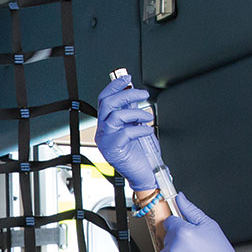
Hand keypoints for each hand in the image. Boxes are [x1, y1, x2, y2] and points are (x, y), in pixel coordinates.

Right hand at [93, 73, 161, 190]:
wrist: (146, 173)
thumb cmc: (142, 153)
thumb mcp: (137, 126)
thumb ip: (132, 111)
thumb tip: (133, 94)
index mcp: (107, 124)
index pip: (104, 99)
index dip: (114, 86)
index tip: (127, 77)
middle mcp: (103, 131)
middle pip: (108, 104)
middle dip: (127, 94)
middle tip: (142, 94)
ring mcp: (106, 141)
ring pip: (116, 116)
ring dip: (136, 113)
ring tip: (147, 117)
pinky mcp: (113, 150)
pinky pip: (126, 132)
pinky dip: (140, 129)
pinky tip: (148, 130)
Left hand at [153, 195, 244, 251]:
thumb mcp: (209, 225)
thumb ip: (190, 210)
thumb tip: (179, 197)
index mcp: (183, 232)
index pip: (170, 222)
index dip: (179, 227)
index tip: (187, 234)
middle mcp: (174, 247)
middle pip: (167, 237)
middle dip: (177, 240)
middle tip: (193, 248)